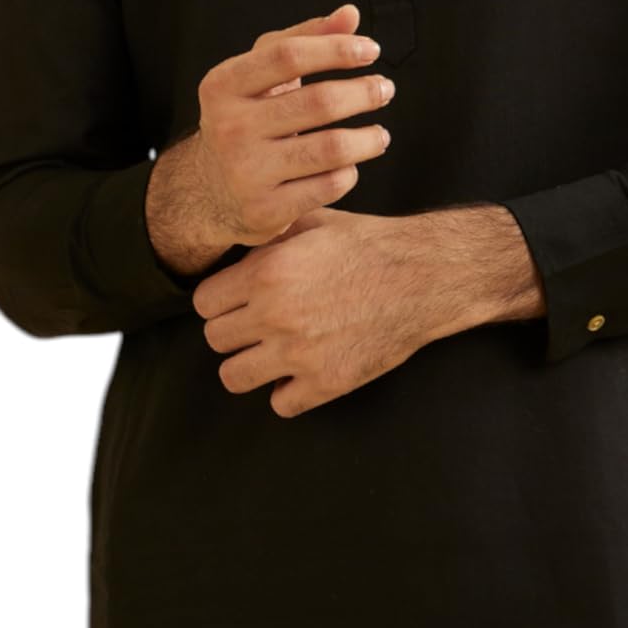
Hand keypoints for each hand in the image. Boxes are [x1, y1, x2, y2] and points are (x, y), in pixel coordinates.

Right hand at [148, 2, 395, 272]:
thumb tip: (350, 14)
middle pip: (319, 101)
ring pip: (331, 148)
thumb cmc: (246, 118)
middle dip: (363, 93)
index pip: (288, 55)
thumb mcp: (260, 75)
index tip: (372, 50)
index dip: (337, 49)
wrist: (208, 191)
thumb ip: (303, 40)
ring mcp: (246, 172)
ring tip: (380, 134)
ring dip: (368, 138)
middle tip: (384, 90)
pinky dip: (349, 173)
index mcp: (224, 85)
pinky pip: (328, 186)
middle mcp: (230, 127)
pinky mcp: (265, 210)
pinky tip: (351, 165)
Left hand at [191, 208, 443, 416]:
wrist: (424, 276)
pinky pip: (280, 404)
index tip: (237, 302)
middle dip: (234, 332)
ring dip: (249, 366)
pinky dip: (288, 393)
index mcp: (267, 273)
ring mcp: (299, 354)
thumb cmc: (370, 244)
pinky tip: (302, 374)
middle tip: (258, 326)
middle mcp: (275, 315)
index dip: (220, 301)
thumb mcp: (314, 223)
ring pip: (233, 377)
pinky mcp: (326, 382)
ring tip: (271, 355)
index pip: (203, 303)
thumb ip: (268, 240)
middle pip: (214, 339)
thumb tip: (238, 255)